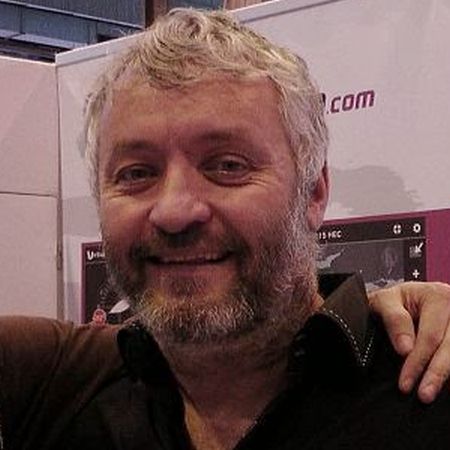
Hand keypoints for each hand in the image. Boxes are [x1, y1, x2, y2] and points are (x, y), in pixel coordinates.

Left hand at [368, 281, 449, 402]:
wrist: (402, 298)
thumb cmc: (392, 300)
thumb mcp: (384, 301)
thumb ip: (394, 319)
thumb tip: (405, 349)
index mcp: (438, 295)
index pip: (430, 336)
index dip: (417, 362)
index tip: (404, 384)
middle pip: (449, 348)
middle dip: (434, 374)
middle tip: (422, 396)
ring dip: (444, 376)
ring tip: (430, 394)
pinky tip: (444, 385)